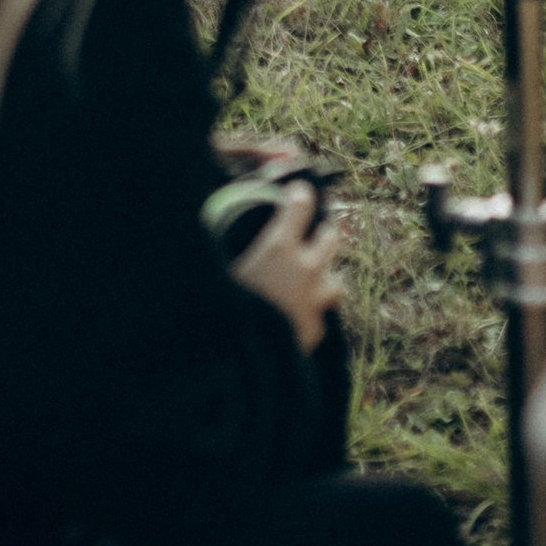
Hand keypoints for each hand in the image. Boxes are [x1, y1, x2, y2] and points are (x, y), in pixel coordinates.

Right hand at [226, 182, 343, 354]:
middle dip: (323, 233)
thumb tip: (210, 223)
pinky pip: (321, 316)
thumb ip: (226, 243)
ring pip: (335, 282)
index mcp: (279, 246)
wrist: (244, 354)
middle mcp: (304, 269)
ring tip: (310, 283)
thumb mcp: (221, 264)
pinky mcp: (316, 330)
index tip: (298, 191)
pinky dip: (312, 314)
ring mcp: (314, 301)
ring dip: (324, 278)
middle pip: (331, 239)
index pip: (301, 205)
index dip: (301, 194)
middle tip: (313, 234)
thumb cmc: (225, 303)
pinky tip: (298, 317)